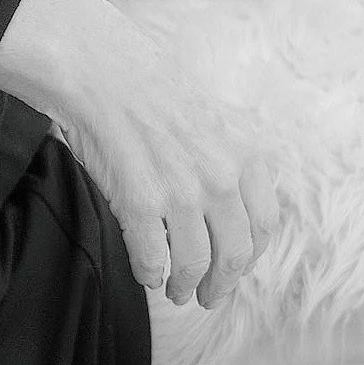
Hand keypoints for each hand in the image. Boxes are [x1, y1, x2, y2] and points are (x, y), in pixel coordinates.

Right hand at [0, 0, 280, 312]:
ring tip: (176, 291)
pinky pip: (152, 257)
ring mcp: (182, 192)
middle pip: (235, 254)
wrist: (98, 67)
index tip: (235, 267)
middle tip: (209, 297)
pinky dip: (151, 273)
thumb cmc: (146, 87)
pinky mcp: (142, 203)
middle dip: (223, 283)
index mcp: (244, 156)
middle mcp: (221, 178)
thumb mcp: (211, 118)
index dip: (251, 256)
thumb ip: (229, 161)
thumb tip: (230, 209)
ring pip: (194, 263)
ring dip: (186, 285)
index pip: (264, 225)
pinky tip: (147, 273)